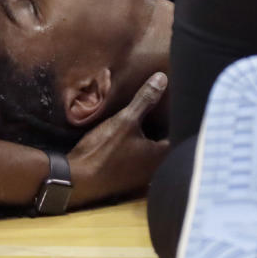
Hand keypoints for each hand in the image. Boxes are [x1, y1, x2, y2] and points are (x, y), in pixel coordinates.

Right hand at [67, 72, 169, 205]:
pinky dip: (139, 145)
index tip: (177, 103)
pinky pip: (140, 157)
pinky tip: (132, 133)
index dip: (179, 118)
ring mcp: (142, 176)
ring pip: (153, 150)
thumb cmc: (103, 150)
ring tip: (149, 115)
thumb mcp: (125, 120)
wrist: (75, 179)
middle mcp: (156, 169)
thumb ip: (145, 100)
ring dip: (151, 136)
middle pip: (167, 143)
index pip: (180, 134)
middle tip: (164, 105)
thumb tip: (162, 78)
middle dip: (165, 126)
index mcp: (161, 157)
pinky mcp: (128, 177)